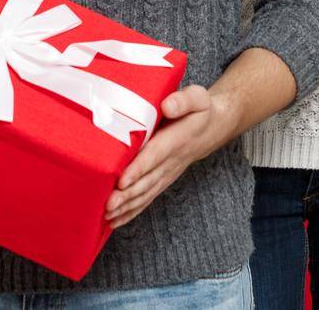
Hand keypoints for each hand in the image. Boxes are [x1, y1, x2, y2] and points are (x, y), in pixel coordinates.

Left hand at [103, 86, 236, 228]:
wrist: (212, 128)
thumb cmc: (200, 110)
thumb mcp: (198, 97)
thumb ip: (183, 100)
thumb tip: (168, 106)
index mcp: (176, 139)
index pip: (155, 155)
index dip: (139, 169)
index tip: (122, 180)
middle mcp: (171, 161)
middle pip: (147, 181)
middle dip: (127, 195)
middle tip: (108, 205)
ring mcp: (166, 173)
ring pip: (146, 193)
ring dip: (127, 207)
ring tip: (106, 216)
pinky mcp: (162, 180)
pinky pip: (147, 198)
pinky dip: (131, 212)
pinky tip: (114, 221)